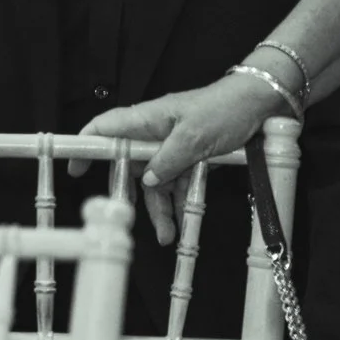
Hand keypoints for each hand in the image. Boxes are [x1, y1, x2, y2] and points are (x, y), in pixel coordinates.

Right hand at [73, 70, 284, 245]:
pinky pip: (180, 182)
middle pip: (131, 164)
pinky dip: (181, 201)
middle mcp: (156, 132)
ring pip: (157, 179)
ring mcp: (174, 145)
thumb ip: (167, 160)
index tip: (76, 169)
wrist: (263, 104)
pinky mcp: (193, 155)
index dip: (86, 146)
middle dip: (131, 192)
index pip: (105, 129)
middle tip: (126, 216)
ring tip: (166, 234)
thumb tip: (147, 181)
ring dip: (160, 206)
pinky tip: (183, 221)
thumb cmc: (225, 109)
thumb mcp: (194, 137)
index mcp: (148, 119)